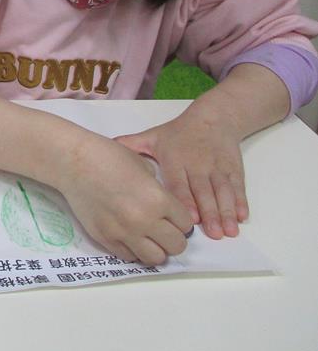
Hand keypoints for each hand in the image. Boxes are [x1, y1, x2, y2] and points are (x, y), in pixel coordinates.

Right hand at [59, 134, 192, 264]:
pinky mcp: (105, 239)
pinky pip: (130, 257)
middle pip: (176, 246)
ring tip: (146, 236)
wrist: (73, 162)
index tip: (171, 215)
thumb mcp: (143, 166)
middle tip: (162, 228)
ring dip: (155, 248)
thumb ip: (158, 189)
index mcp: (158, 199)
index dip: (180, 219)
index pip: (186, 224)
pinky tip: (128, 235)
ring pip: (155, 258)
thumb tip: (163, 205)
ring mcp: (123, 232)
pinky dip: (133, 249)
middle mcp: (144, 220)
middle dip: (173, 237)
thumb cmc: (108, 156)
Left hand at [115, 96, 247, 239]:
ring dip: (227, 211)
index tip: (189, 218)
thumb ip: (132, 146)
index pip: (180, 183)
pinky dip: (241, 202)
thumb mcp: (153, 136)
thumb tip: (107, 148)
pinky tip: (243, 217)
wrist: (213, 117)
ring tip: (229, 231)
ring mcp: (217, 167)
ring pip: (223, 191)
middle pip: (204, 191)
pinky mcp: (234, 169)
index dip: (186, 200)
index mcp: (175, 159)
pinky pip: (238, 186)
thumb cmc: (179, 132)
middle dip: (210, 212)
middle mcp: (198, 164)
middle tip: (213, 233)